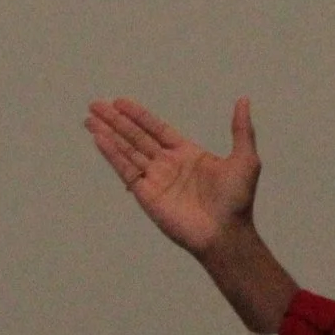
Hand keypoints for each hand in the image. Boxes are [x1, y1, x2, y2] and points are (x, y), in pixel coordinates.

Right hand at [87, 96, 261, 258]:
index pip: (157, 129)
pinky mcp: (146, 194)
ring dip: (108, 134)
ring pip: (127, 151)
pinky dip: (112, 154)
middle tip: (95, 104)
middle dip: (116, 121)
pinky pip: (126, 170)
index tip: (120, 102)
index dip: (139, 116)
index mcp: (187, 154)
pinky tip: (99, 139)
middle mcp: (168, 165)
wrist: (226, 233)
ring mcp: (156, 179)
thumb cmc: (237, 201)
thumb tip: (244, 101)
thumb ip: (241, 130)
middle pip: (136, 137)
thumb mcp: (245, 160)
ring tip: (90, 118)